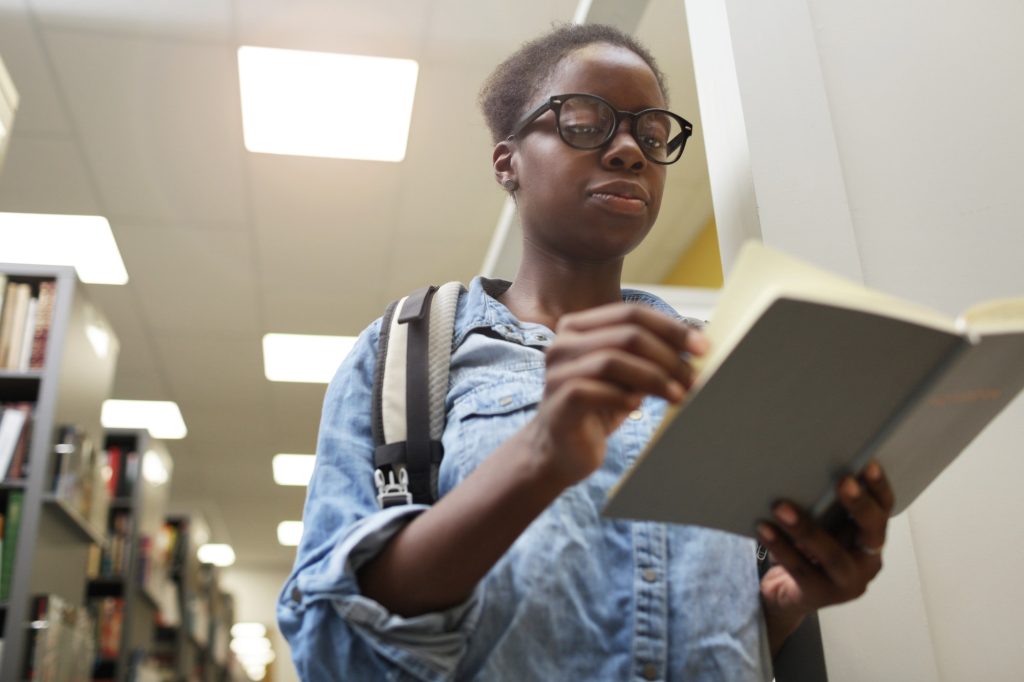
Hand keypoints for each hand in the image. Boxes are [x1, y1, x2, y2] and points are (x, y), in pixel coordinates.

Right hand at [526, 304, 706, 487]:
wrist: (560, 451)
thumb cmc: (598, 408)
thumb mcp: (626, 376)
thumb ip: (648, 356)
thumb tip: (696, 344)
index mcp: (579, 326)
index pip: (632, 313)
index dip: (671, 328)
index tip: (703, 347)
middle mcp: (563, 342)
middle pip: (627, 334)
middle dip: (668, 356)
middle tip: (694, 378)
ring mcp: (557, 370)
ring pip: (613, 360)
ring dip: (654, 378)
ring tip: (678, 396)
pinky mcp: (559, 399)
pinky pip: (596, 390)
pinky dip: (624, 396)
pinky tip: (638, 406)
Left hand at [757, 460, 894, 652]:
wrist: (785, 597)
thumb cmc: (807, 554)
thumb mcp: (822, 531)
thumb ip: (825, 512)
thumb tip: (808, 473)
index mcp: (870, 542)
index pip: (883, 512)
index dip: (879, 489)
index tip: (870, 465)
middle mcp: (866, 564)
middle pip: (871, 533)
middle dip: (859, 506)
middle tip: (843, 481)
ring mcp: (845, 584)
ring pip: (831, 555)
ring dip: (806, 528)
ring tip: (781, 507)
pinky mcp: (818, 595)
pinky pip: (799, 568)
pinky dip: (779, 546)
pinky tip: (763, 528)